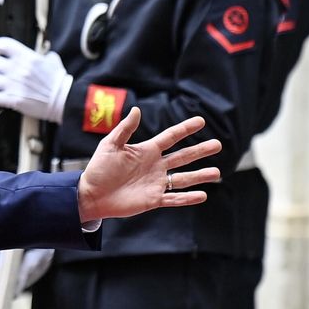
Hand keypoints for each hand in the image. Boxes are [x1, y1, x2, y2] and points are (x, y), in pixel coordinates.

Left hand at [0, 37, 71, 121]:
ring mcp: (14, 84)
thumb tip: (40, 54)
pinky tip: (1, 97)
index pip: (2, 44)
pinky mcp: (13, 99)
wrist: (64, 100)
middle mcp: (17, 69)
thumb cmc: (59, 82)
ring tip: (3, 86)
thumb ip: (42, 55)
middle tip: (2, 72)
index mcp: (26, 57)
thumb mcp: (53, 61)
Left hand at [76, 107, 221, 222]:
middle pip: (182, 157)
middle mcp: (154, 166)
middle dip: (200, 150)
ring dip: (199, 175)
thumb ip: (125, 129)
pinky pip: (174, 198)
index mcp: (146, 151)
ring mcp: (155, 183)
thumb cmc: (98, 168)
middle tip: (218, 145)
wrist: (91, 194)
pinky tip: (203, 195)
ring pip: (183, 178)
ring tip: (217, 172)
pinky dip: (188, 198)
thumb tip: (137, 109)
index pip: (170, 137)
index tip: (201, 121)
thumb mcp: (110, 145)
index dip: (185, 129)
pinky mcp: (153, 199)